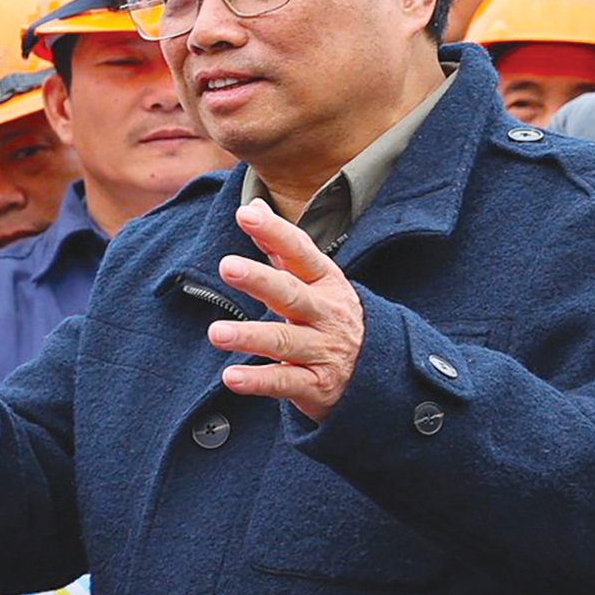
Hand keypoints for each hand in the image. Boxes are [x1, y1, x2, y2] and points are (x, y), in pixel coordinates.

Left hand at [209, 200, 364, 423]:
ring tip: (217, 333)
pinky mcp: (316, 386)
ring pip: (284, 341)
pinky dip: (258, 381)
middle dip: (260, 280)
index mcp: (326, 283)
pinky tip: (231, 377)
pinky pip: (284, 383)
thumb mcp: (316, 281)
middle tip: (227, 266)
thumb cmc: (331, 317)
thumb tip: (254, 208)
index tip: (245, 214)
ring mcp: (323, 351)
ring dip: (250, 336)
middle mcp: (327, 314)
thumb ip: (282, 249)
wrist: (377, 372)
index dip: (275, 232)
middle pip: (292, 294)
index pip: (301, 252)